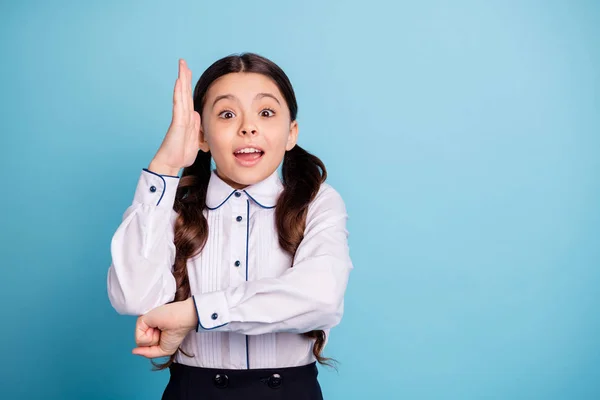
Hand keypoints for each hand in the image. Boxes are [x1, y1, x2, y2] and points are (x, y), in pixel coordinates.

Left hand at [132, 298, 197, 357]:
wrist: (181, 321)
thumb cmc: (176, 333)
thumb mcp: (164, 350)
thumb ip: (148, 353)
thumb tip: (134, 351)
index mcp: (152, 331)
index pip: (144, 346)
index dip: (153, 347)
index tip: (164, 337)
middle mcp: (146, 327)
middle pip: (141, 345)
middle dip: (153, 343)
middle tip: (162, 333)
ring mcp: (144, 323)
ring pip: (139, 342)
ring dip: (152, 339)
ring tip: (160, 329)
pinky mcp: (141, 320)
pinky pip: (139, 339)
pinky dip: (149, 337)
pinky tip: (156, 327)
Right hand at [149, 59, 201, 175]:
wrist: (171, 163)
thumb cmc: (181, 153)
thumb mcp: (195, 139)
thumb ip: (196, 126)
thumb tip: (196, 114)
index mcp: (188, 118)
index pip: (188, 98)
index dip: (188, 85)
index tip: (188, 72)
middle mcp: (183, 115)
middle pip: (184, 92)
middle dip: (184, 76)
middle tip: (183, 62)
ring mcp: (179, 118)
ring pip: (181, 95)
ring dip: (182, 80)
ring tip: (181, 66)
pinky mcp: (177, 123)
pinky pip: (178, 106)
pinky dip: (179, 94)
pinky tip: (179, 83)